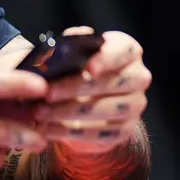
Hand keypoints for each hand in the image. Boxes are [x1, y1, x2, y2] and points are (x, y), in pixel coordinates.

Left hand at [34, 28, 149, 155]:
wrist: (88, 101)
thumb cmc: (79, 70)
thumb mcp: (75, 52)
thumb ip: (70, 45)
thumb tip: (59, 47)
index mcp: (128, 51)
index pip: (120, 53)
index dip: (105, 60)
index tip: (88, 69)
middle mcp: (138, 77)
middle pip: (111, 83)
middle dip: (76, 89)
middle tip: (47, 94)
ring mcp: (135, 105)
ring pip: (104, 110)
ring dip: (68, 113)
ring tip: (41, 114)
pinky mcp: (124, 129)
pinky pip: (99, 134)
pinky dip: (70, 133)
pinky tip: (49, 129)